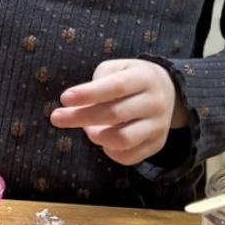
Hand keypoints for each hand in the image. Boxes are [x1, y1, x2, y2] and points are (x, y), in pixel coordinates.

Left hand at [49, 60, 188, 166]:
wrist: (169, 93)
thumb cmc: (131, 78)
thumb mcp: (118, 68)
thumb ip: (98, 81)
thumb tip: (79, 105)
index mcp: (145, 78)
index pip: (116, 87)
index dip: (89, 93)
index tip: (64, 98)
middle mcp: (156, 102)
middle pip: (115, 114)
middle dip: (81, 117)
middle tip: (56, 117)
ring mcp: (159, 126)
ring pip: (123, 139)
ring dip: (96, 136)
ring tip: (87, 129)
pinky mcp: (157, 144)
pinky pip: (128, 157)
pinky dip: (108, 150)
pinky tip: (102, 138)